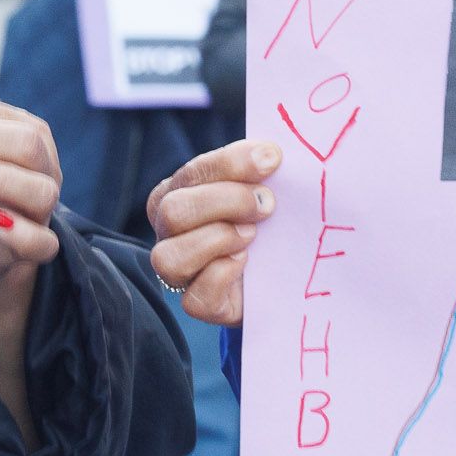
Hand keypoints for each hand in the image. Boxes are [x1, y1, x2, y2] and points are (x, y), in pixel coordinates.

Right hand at [148, 141, 284, 326]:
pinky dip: (222, 276)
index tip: (272, 159)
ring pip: (170, 257)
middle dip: (226, 202)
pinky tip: (246, 262)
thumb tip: (271, 152)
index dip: (232, 163)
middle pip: (173, 211)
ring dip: (218, 240)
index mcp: (179, 191)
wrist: (286, 268)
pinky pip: (195, 298)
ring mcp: (179, 271)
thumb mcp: (264, 186)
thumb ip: (261, 167)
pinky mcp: (199, 303)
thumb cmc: (269, 216)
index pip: (194, 172)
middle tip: (267, 205)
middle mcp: (169, 231)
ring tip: (252, 235)